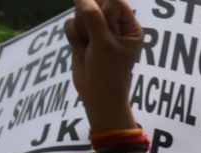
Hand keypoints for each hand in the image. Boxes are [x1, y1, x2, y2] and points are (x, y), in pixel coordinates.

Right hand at [65, 0, 142, 131]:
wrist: (96, 96)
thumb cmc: (108, 72)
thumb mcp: (103, 43)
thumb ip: (92, 17)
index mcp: (130, 26)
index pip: (114, 1)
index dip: (102, 5)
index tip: (97, 21)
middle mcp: (115, 25)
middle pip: (95, 3)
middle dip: (90, 20)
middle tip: (96, 41)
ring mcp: (97, 30)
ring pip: (80, 12)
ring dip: (81, 30)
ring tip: (90, 48)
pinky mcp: (83, 36)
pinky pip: (70, 23)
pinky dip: (73, 36)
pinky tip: (81, 50)